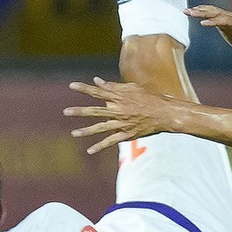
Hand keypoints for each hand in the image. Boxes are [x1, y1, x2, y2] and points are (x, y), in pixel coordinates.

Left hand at [65, 78, 182, 153]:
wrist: (165, 113)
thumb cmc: (150, 98)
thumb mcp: (132, 88)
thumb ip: (113, 86)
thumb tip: (97, 80)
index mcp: (120, 97)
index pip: (98, 91)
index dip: (84, 88)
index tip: (71, 85)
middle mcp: (119, 110)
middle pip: (96, 110)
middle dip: (80, 111)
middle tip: (65, 112)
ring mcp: (122, 123)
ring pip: (101, 127)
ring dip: (86, 131)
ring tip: (73, 133)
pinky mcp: (127, 134)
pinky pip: (111, 141)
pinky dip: (100, 146)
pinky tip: (89, 150)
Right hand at [188, 5, 231, 61]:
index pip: (224, 19)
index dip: (214, 21)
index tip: (202, 23)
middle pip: (216, 12)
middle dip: (203, 12)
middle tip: (190, 12)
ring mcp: (229, 18)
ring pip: (213, 11)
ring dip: (200, 10)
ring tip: (187, 10)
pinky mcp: (225, 22)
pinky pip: (212, 15)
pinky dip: (203, 12)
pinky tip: (194, 11)